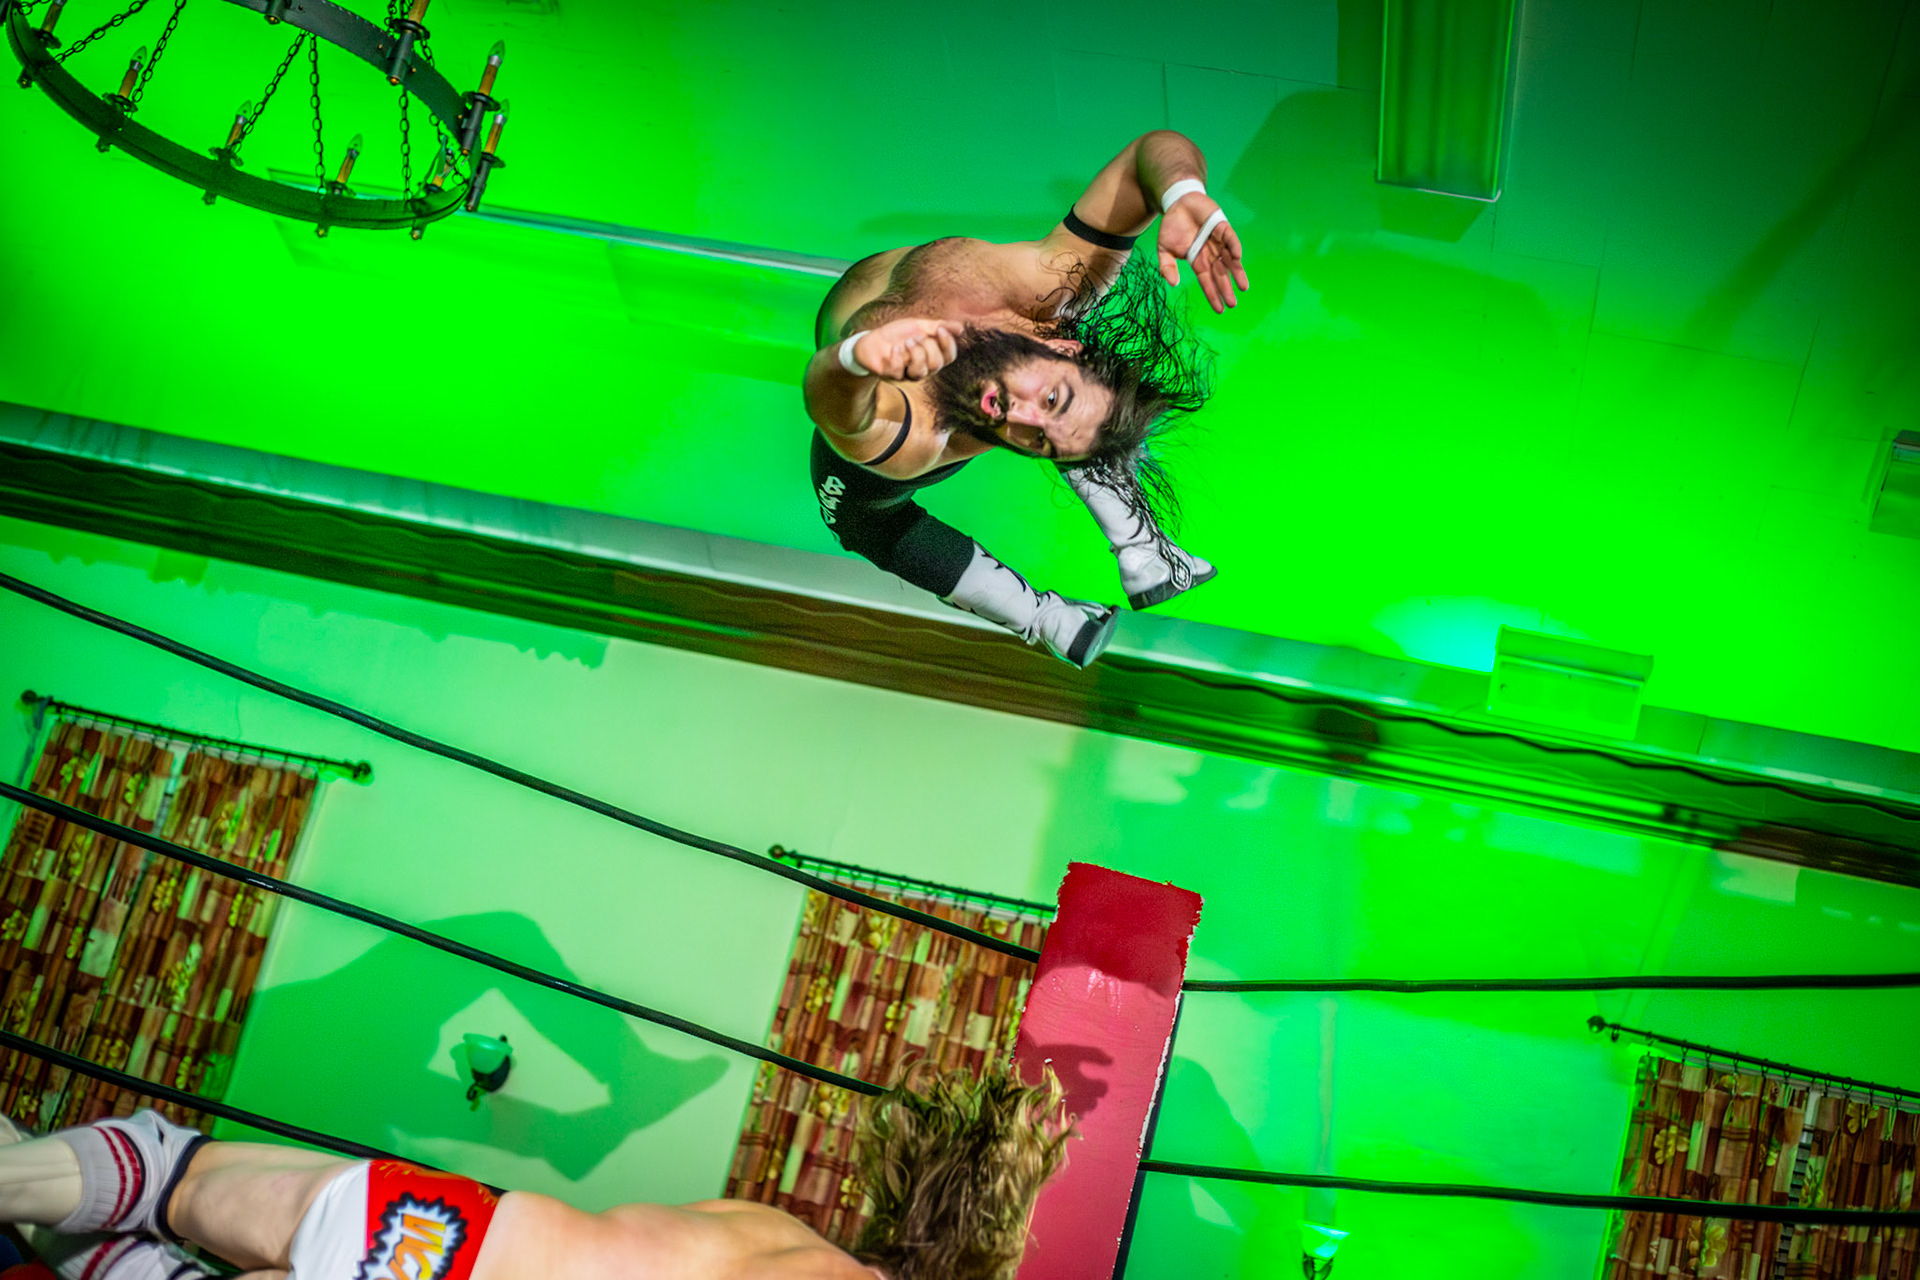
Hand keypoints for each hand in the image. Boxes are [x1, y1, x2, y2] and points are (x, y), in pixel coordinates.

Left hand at [851, 318, 960, 380]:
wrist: (871, 341)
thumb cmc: (897, 334)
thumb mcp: (918, 325)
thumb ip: (938, 326)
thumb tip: (961, 328)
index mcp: (931, 356)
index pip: (949, 357)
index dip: (948, 344)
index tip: (939, 329)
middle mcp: (923, 368)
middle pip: (936, 364)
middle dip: (928, 347)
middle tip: (916, 336)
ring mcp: (907, 374)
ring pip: (920, 372)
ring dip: (915, 353)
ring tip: (907, 342)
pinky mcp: (891, 376)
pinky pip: (898, 372)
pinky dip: (897, 358)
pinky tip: (894, 348)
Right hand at [1156, 194, 1248, 312]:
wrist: (1178, 203)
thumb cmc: (1172, 227)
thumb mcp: (1164, 249)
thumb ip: (1167, 266)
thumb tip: (1173, 283)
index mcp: (1197, 261)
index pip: (1207, 281)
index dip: (1212, 294)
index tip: (1219, 309)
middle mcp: (1210, 254)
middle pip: (1220, 274)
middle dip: (1226, 289)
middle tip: (1232, 304)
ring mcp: (1217, 241)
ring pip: (1230, 260)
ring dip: (1237, 273)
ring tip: (1243, 288)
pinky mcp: (1222, 227)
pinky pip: (1230, 238)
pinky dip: (1234, 247)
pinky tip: (1237, 258)